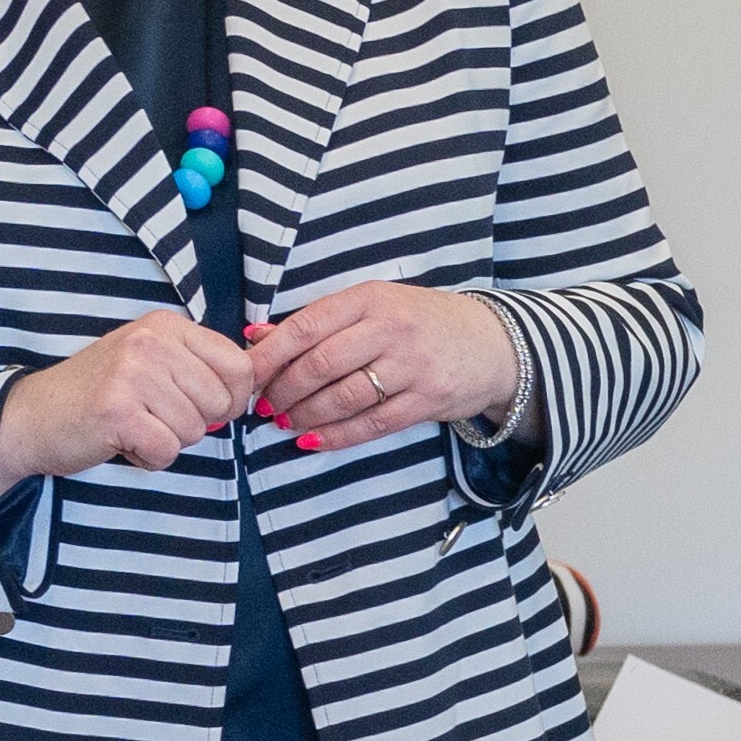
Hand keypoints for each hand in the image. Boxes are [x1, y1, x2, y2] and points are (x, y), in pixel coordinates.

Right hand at [0, 311, 264, 477]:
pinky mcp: (118, 410)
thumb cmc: (101, 395)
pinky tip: (122, 441)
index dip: (230, 398)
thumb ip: (201, 367)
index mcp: (166, 325)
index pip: (241, 366)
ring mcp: (133, 373)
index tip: (200, 404)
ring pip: (196, 430)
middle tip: (151, 415)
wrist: (31, 417)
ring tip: (132, 424)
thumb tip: (260, 382)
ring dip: (168, 440)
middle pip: (222, 403)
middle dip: (195, 423)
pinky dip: (149, 458)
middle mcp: (151, 341)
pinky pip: (168, 451)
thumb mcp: (153, 362)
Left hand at [243, 283, 526, 454]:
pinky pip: (373, 424)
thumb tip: (257, 336)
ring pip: (344, 397)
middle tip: (265, 406)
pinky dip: (337, 436)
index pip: (306, 327)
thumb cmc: (423, 323)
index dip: (270, 356)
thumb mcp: (374, 307)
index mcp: (371, 299)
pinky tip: (313, 440)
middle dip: (284, 390)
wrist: (494, 344)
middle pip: (321, 365)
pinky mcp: (429, 399)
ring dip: (306, 415)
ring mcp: (412, 366)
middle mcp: (391, 329)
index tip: (246, 375)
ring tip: (286, 422)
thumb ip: (319, 321)